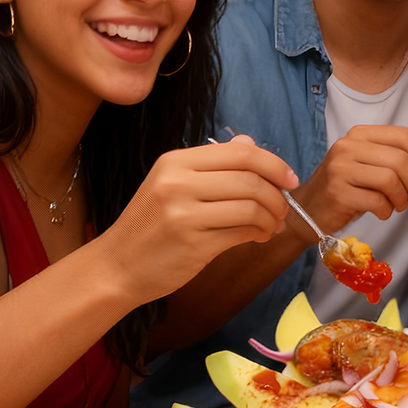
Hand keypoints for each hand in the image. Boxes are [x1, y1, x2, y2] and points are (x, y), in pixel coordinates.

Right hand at [99, 135, 297, 302]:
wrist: (117, 266)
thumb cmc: (151, 225)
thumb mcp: (173, 184)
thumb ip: (213, 164)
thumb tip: (249, 142)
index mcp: (175, 162)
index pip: (240, 153)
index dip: (274, 164)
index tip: (290, 179)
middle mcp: (177, 183)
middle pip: (250, 179)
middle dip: (277, 195)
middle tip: (283, 209)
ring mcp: (184, 213)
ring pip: (251, 206)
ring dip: (271, 217)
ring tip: (271, 226)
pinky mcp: (193, 243)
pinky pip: (242, 232)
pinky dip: (260, 233)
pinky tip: (259, 236)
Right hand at [293, 125, 407, 235]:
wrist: (309, 209)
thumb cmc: (348, 187)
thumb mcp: (374, 166)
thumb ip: (402, 154)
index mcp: (361, 134)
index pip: (405, 136)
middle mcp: (348, 146)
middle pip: (401, 159)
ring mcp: (340, 168)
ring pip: (391, 179)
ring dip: (403, 198)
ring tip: (399, 205)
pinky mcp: (337, 192)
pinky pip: (377, 201)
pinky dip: (387, 210)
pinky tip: (382, 211)